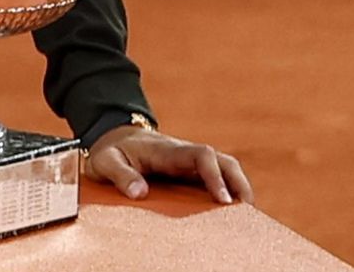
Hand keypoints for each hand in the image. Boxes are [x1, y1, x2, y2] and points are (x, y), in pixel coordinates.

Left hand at [84, 125, 253, 205]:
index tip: (222, 200)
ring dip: (239, 187)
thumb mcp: (105, 161)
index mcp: (168, 151)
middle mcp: (185, 155)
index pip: (201, 156)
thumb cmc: (111, 152)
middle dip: (239, 182)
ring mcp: (191, 164)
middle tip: (248, 209)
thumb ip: (120, 175)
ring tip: (247, 216)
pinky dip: (229, 192)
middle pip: (224, 161)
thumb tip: (139, 193)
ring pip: (225, 169)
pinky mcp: (191, 174)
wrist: (114, 138)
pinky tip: (232, 215)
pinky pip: (217, 180)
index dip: (215, 176)